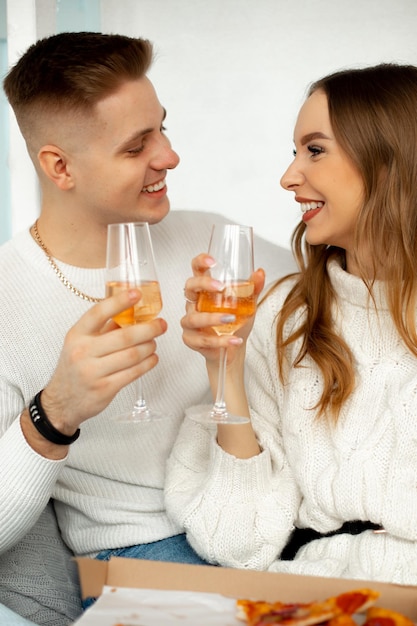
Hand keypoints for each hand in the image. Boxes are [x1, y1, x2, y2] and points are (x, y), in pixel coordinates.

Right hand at [40, 288, 166, 433]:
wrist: (62, 401)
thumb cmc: (75, 367)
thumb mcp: (81, 343)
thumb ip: (103, 328)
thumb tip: (131, 311)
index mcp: (77, 335)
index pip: (98, 313)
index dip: (120, 301)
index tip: (136, 293)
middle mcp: (83, 352)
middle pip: (125, 336)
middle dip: (149, 329)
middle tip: (161, 324)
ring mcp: (93, 372)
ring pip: (133, 355)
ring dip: (150, 347)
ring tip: (154, 343)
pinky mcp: (105, 388)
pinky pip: (133, 372)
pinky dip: (148, 363)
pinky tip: (152, 358)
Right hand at [181, 253, 264, 368]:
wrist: (233, 349)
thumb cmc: (235, 323)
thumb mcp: (247, 304)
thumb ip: (252, 289)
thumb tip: (259, 273)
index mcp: (205, 291)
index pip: (197, 270)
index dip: (200, 262)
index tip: (212, 261)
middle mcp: (194, 303)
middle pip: (189, 287)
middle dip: (203, 284)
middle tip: (220, 287)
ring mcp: (190, 321)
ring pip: (194, 318)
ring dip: (212, 318)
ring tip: (231, 318)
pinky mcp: (191, 339)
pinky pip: (202, 339)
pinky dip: (220, 340)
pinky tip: (234, 340)